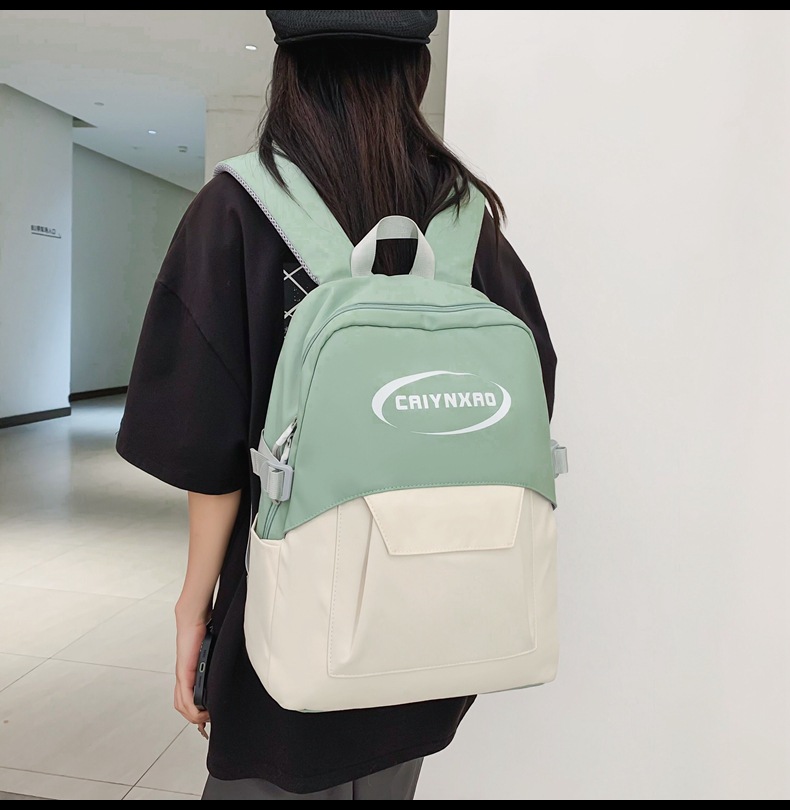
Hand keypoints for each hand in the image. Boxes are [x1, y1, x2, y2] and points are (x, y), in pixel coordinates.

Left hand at [174, 610, 210, 733]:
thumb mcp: (212, 652)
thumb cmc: (203, 632)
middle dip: (195, 719)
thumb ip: (217, 662)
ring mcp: (183, 675)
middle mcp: (184, 677)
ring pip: (182, 705)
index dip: (196, 713)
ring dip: (194, 716)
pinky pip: (185, 698)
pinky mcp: (184, 673)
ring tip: (207, 718)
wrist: (194, 619)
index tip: (207, 720)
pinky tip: (201, 712)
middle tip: (208, 722)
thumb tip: (230, 666)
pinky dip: (192, 709)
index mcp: (190, 673)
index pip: (188, 699)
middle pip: (183, 707)